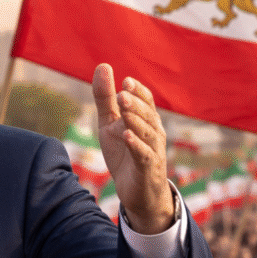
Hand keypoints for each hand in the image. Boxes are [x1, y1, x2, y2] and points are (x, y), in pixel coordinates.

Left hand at [92, 64, 173, 233]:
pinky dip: (136, 145)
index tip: (125, 81)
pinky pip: (144, 154)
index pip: (146, 101)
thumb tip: (103, 65)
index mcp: (146, 119)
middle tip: (123, 92)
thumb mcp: (109, 124)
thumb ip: (105, 97)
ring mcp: (153, 150)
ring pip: (147, 132)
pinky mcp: (148, 168)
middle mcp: (153, 132)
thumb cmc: (124, 154)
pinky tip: (127, 135)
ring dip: (136, 120)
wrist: (136, 192)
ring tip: (124, 109)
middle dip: (135, 103)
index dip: (138, 91)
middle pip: (146, 114)